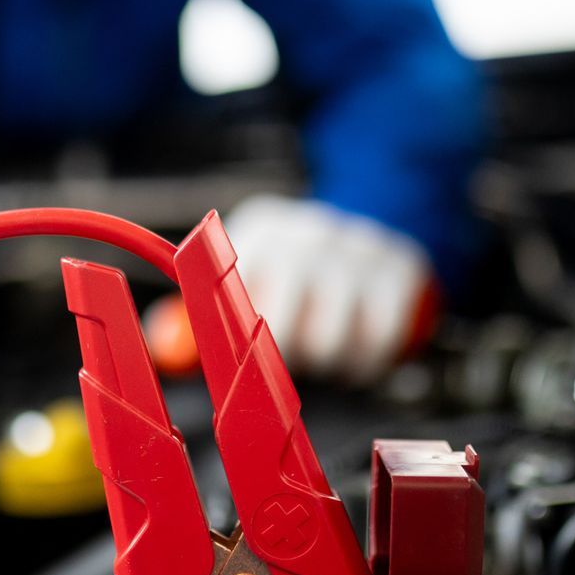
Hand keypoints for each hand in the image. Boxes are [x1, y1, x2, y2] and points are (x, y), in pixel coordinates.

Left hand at [222, 195, 435, 383]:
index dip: (240, 343)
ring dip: (329, 364)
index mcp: (262, 229)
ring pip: (334, 339)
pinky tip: (360, 361)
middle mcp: (308, 231)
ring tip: (327, 359)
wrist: (380, 208)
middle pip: (284, 326)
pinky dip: (368, 363)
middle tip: (292, 362)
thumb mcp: (254, 266)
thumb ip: (206, 310)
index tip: (248, 366)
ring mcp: (359, 245)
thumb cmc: (299, 265)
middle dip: (286, 359)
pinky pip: (382, 336)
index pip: (234, 295)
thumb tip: (172, 351)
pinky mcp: (401, 265)